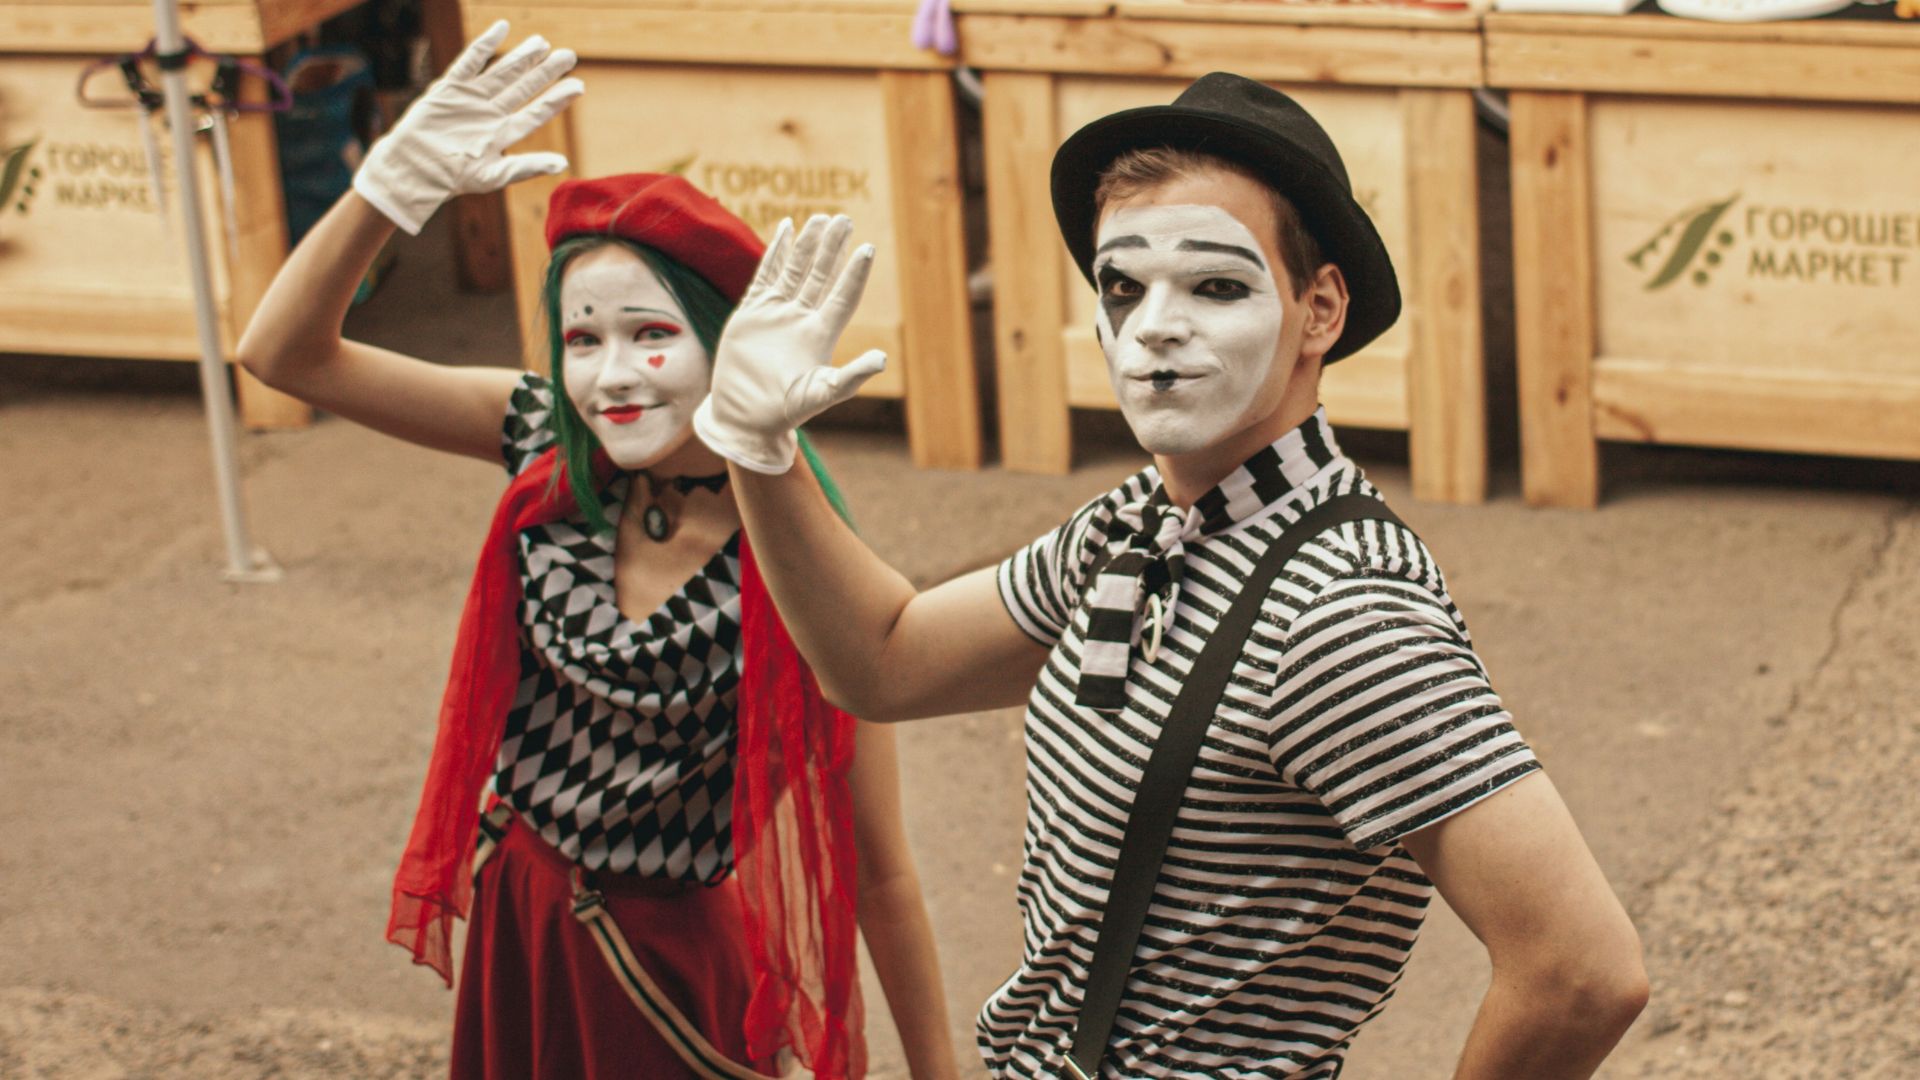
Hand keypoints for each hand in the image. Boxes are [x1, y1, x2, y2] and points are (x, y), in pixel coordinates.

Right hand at [352, 21, 582, 234]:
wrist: (413, 169)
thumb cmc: (452, 178)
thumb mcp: (493, 176)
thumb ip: (527, 167)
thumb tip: (563, 164)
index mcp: (504, 134)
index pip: (537, 113)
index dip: (557, 99)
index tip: (579, 86)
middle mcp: (492, 114)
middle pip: (524, 88)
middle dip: (545, 72)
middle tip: (568, 55)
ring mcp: (472, 99)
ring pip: (502, 72)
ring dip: (522, 58)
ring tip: (542, 43)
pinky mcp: (450, 88)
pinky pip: (470, 62)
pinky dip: (485, 45)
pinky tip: (501, 28)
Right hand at [694, 215, 886, 473]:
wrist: (745, 418)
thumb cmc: (785, 411)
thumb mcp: (822, 394)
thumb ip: (851, 376)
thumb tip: (883, 358)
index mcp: (821, 334)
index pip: (843, 296)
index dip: (855, 273)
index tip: (868, 249)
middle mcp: (801, 319)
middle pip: (822, 275)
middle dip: (833, 248)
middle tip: (844, 219)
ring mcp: (776, 313)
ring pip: (796, 269)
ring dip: (808, 245)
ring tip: (822, 218)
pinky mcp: (752, 313)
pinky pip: (766, 275)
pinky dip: (776, 253)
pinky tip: (787, 230)